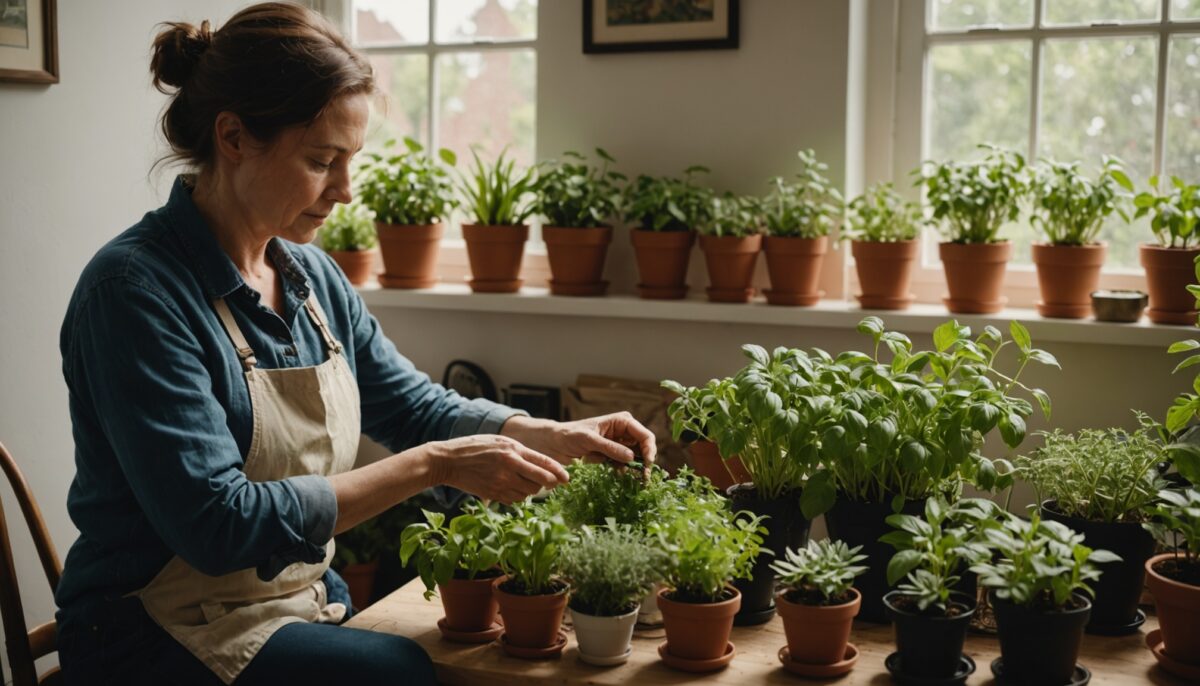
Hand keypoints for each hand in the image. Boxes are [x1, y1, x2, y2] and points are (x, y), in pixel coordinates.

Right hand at [425, 434, 568, 503]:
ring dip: (531, 490)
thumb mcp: (500, 442)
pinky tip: (510, 488)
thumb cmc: (475, 447)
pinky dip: (517, 497)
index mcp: (513, 450)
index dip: (559, 473)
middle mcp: (510, 466)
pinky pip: (515, 500)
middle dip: (547, 483)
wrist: (448, 461)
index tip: (567, 479)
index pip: (545, 463)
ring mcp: (502, 481)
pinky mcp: (494, 494)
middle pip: (542, 481)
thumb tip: (542, 467)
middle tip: (546, 482)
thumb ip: (521, 452)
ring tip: (521, 482)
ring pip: (529, 493)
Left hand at [501, 412, 657, 465]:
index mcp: (622, 422)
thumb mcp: (589, 440)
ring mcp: (620, 446)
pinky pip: (626, 467)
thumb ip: (610, 447)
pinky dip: (628, 474)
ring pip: (637, 459)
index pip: (644, 435)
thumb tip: (632, 458)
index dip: (649, 449)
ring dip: (638, 471)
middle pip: (644, 448)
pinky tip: (625, 479)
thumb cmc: (570, 435)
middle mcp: (624, 433)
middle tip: (645, 478)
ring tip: (639, 483)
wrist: (554, 444)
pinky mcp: (613, 458)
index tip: (647, 465)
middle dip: (646, 462)